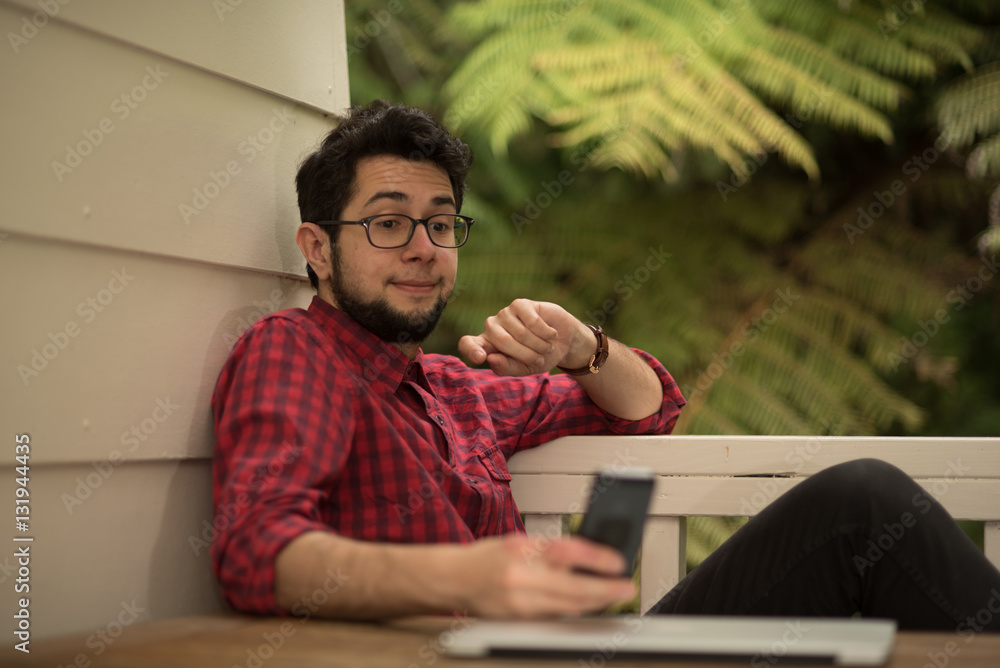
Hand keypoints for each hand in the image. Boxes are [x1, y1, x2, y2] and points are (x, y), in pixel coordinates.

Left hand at [458, 299, 592, 375]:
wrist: (563, 343)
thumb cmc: (540, 357)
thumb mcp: (524, 369)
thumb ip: (507, 368)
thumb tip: (490, 359)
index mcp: (487, 346)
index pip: (467, 344)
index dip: (471, 350)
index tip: (481, 357)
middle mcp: (492, 328)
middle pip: (501, 341)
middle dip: (526, 355)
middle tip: (539, 360)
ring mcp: (505, 314)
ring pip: (520, 333)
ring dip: (540, 346)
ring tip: (546, 347)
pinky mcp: (520, 304)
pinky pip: (533, 322)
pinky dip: (546, 333)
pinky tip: (551, 333)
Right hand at [458, 534, 635, 618]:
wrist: (454, 580)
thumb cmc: (487, 557)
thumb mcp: (519, 541)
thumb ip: (550, 548)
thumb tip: (587, 556)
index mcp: (522, 550)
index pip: (569, 553)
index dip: (599, 559)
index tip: (618, 562)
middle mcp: (521, 577)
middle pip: (574, 588)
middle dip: (606, 589)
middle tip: (626, 587)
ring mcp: (519, 602)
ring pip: (568, 607)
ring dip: (595, 602)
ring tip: (613, 595)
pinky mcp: (519, 620)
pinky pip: (555, 616)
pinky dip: (574, 610)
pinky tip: (587, 605)